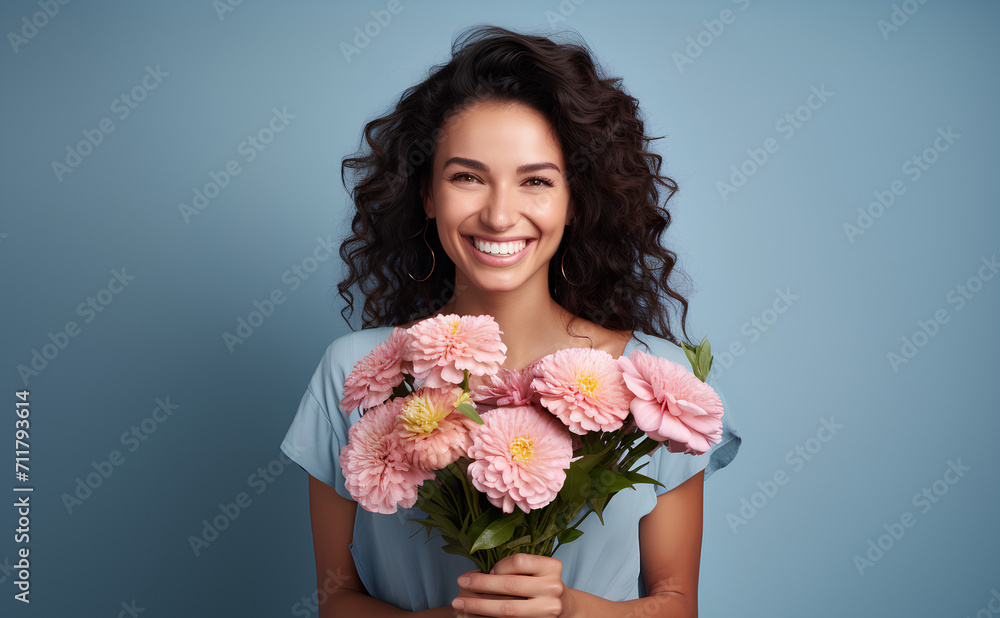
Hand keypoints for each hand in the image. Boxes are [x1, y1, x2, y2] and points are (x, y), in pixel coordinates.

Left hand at [451, 553, 570, 616]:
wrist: (564, 607)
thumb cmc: (541, 583)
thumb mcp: (536, 569)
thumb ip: (515, 568)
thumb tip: (484, 574)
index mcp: (552, 567)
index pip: (518, 561)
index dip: (499, 565)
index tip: (488, 570)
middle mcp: (553, 588)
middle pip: (510, 585)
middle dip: (481, 584)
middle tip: (460, 582)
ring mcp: (549, 610)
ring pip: (507, 609)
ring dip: (479, 606)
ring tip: (458, 603)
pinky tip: (475, 615)